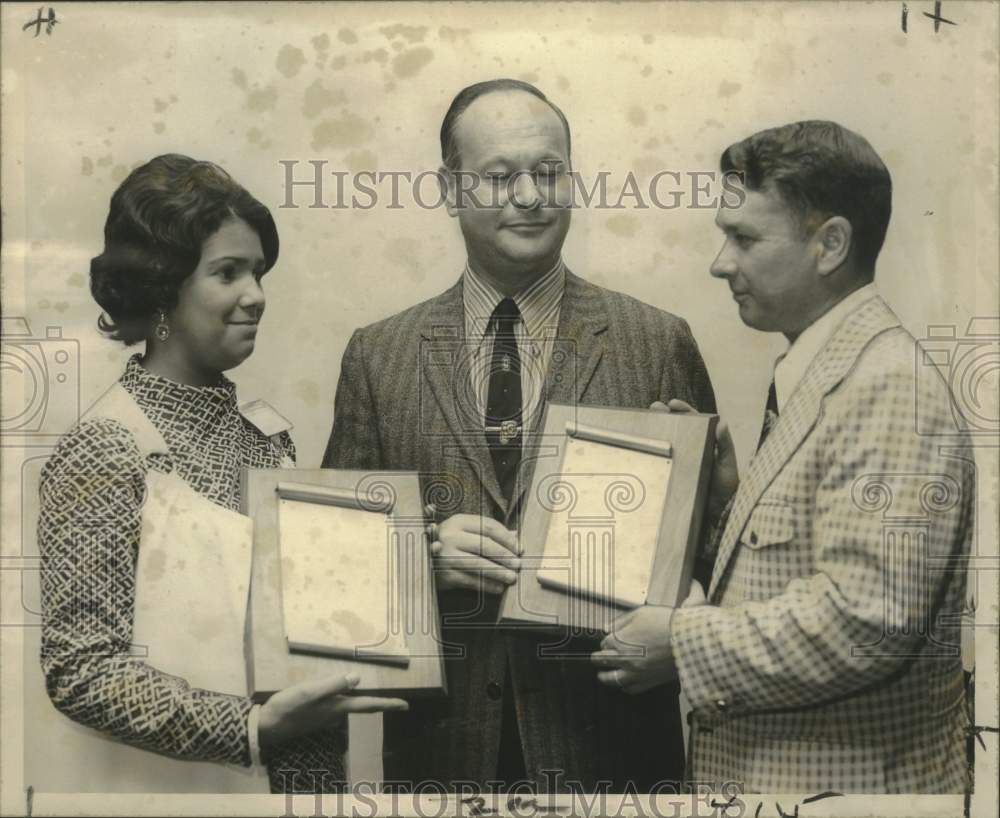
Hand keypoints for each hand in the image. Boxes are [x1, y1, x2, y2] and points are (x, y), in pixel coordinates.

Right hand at [258, 673, 407, 749]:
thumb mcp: (311, 692)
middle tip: (392, 700)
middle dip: (376, 702)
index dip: (388, 704)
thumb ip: (333, 685)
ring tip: (368, 691)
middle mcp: (334, 714)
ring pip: (346, 705)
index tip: (406, 706)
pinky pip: (333, 704)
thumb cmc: (288, 707)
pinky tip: (337, 691)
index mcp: (337, 707)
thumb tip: (357, 678)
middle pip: (360, 706)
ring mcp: (324, 716)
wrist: (266, 726)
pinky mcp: (314, 714)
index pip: (368, 705)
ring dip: (357, 699)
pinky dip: (340, 697)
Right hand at [429, 513, 519, 593]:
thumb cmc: (450, 545)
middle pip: (485, 545)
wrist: (422, 561)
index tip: (519, 549)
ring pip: (479, 564)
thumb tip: (516, 537)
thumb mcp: (465, 533)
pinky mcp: (444, 574)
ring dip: (498, 572)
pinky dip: (487, 585)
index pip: (488, 526)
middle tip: (518, 565)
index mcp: (458, 521)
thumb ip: (488, 533)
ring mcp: (445, 555)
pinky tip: (498, 588)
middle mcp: (450, 536)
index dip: (507, 538)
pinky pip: (471, 581)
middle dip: (505, 556)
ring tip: (511, 578)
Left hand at [591, 580, 705, 694]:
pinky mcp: (649, 682)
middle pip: (603, 661)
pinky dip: (624, 687)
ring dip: (605, 677)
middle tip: (595, 659)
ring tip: (602, 675)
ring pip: (612, 679)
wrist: (689, 640)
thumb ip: (621, 621)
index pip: (604, 643)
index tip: (608, 641)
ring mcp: (636, 673)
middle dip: (598, 659)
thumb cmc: (666, 623)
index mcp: (621, 640)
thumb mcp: (641, 613)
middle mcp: (625, 659)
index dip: (606, 641)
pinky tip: (623, 685)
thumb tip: (607, 627)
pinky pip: (631, 689)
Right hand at [651, 399, 738, 521]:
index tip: (672, 403)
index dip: (683, 410)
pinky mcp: (674, 472)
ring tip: (647, 420)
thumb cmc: (727, 486)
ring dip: (657, 429)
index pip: (694, 420)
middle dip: (664, 415)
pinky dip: (654, 450)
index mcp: (706, 441)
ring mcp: (682, 460)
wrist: (719, 511)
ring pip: (668, 440)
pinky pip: (663, 458)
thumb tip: (722, 422)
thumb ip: (724, 444)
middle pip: (677, 426)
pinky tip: (645, 445)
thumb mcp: (727, 463)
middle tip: (654, 407)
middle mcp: (692, 447)